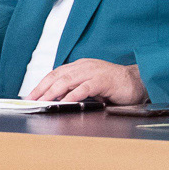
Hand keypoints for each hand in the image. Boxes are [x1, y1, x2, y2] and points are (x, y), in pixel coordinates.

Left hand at [26, 58, 145, 104]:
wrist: (138, 82)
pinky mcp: (103, 80)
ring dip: (52, 93)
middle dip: (42, 89)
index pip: (54, 74)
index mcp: (79, 67)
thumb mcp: (89, 87)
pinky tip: (64, 103)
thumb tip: (56, 100)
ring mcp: (93, 72)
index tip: (30, 96)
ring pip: (67, 81)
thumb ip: (74, 90)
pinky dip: (72, 95)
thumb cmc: (113, 86)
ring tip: (43, 102)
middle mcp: (84, 66)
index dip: (41, 85)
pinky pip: (84, 88)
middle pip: (57, 77)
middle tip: (31, 101)